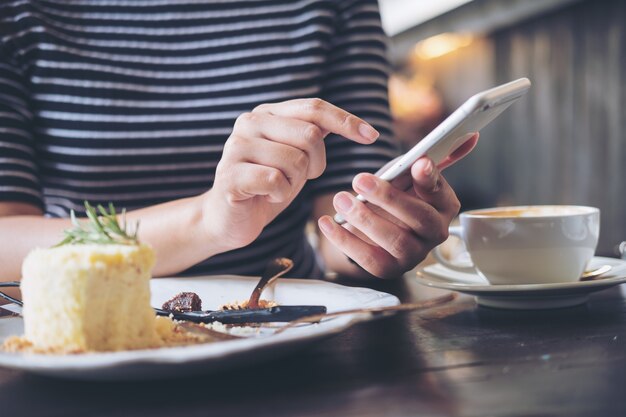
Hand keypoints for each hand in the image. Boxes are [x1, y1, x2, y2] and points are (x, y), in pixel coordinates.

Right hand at [203, 98, 378, 250]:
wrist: (228, 219)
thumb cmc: (267, 187)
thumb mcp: (296, 157)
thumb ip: (313, 136)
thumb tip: (355, 125)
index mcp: (267, 113)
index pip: (314, 107)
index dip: (346, 121)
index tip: (372, 136)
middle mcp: (250, 122)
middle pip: (309, 134)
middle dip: (316, 163)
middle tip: (300, 178)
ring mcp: (236, 147)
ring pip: (295, 160)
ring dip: (295, 182)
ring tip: (277, 187)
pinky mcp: (230, 175)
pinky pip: (276, 181)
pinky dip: (280, 194)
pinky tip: (266, 196)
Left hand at [317, 134, 477, 278]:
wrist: (374, 229)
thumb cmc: (396, 197)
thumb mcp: (409, 176)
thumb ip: (429, 159)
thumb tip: (470, 135)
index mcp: (445, 205)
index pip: (441, 191)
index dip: (430, 179)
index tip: (419, 163)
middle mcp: (436, 233)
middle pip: (420, 219)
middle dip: (389, 198)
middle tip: (359, 179)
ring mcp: (414, 255)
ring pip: (395, 241)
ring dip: (365, 220)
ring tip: (340, 200)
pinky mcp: (390, 270)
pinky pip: (369, 259)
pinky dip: (345, 241)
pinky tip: (327, 223)